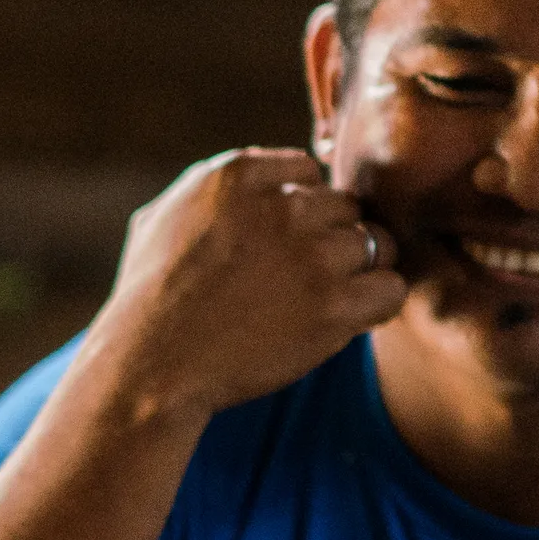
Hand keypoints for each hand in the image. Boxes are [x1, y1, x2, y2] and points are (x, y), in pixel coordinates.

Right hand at [70, 149, 409, 425]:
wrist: (149, 368)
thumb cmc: (147, 299)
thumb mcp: (162, 215)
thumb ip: (214, 185)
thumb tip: (260, 170)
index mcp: (239, 174)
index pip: (306, 172)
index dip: (299, 210)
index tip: (280, 245)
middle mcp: (283, 206)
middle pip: (344, 207)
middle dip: (329, 239)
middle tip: (300, 280)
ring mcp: (313, 254)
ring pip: (375, 243)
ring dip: (357, 272)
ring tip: (320, 303)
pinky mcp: (335, 305)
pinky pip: (392, 288)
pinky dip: (379, 303)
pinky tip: (350, 318)